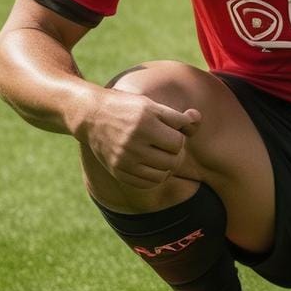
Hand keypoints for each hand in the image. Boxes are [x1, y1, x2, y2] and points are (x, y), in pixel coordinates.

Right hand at [76, 86, 200, 189]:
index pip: (178, 141)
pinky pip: (148, 184)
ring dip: (168, 165)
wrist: (92, 116)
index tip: (170, 130)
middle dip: (175, 152)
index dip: (179, 136)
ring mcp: (124, 159)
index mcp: (144, 122)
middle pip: (173, 160)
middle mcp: (133, 142)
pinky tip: (152, 165)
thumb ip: (178, 117)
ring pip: (163, 174)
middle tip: (167, 144)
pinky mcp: (117, 171)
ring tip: (161, 154)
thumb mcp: (153, 106)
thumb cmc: (128, 108)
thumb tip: (198, 120)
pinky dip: (156, 177)